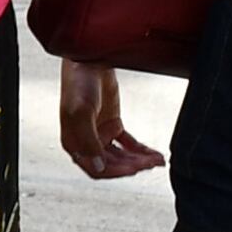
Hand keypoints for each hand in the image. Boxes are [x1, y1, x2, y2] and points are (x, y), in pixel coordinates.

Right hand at [60, 57, 162, 178]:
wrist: (89, 59)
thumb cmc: (77, 82)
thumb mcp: (81, 112)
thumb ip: (88, 140)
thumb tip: (97, 165)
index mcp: (74, 142)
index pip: (96, 169)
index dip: (115, 172)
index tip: (133, 169)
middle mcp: (87, 141)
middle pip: (112, 164)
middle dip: (132, 165)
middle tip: (150, 163)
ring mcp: (101, 133)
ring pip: (122, 156)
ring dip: (139, 160)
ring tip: (157, 160)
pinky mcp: (113, 124)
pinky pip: (128, 144)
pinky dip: (141, 150)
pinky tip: (152, 153)